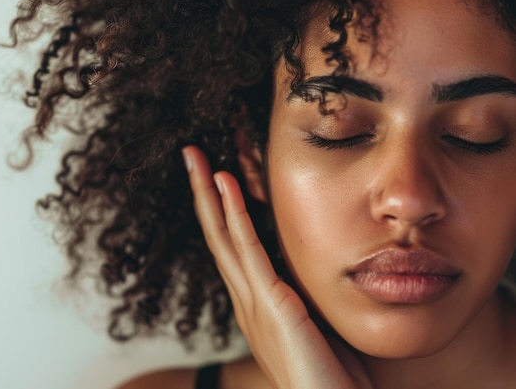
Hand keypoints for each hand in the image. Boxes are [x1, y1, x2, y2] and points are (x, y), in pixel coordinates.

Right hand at [183, 145, 371, 388]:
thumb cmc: (330, 379)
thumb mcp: (313, 330)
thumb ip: (303, 301)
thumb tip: (310, 276)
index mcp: (255, 306)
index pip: (232, 248)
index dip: (220, 211)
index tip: (217, 176)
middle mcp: (246, 302)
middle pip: (216, 237)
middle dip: (202, 194)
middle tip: (191, 156)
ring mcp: (253, 304)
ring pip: (223, 237)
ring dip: (210, 194)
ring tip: (198, 159)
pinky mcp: (271, 306)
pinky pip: (249, 251)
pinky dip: (235, 215)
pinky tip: (226, 185)